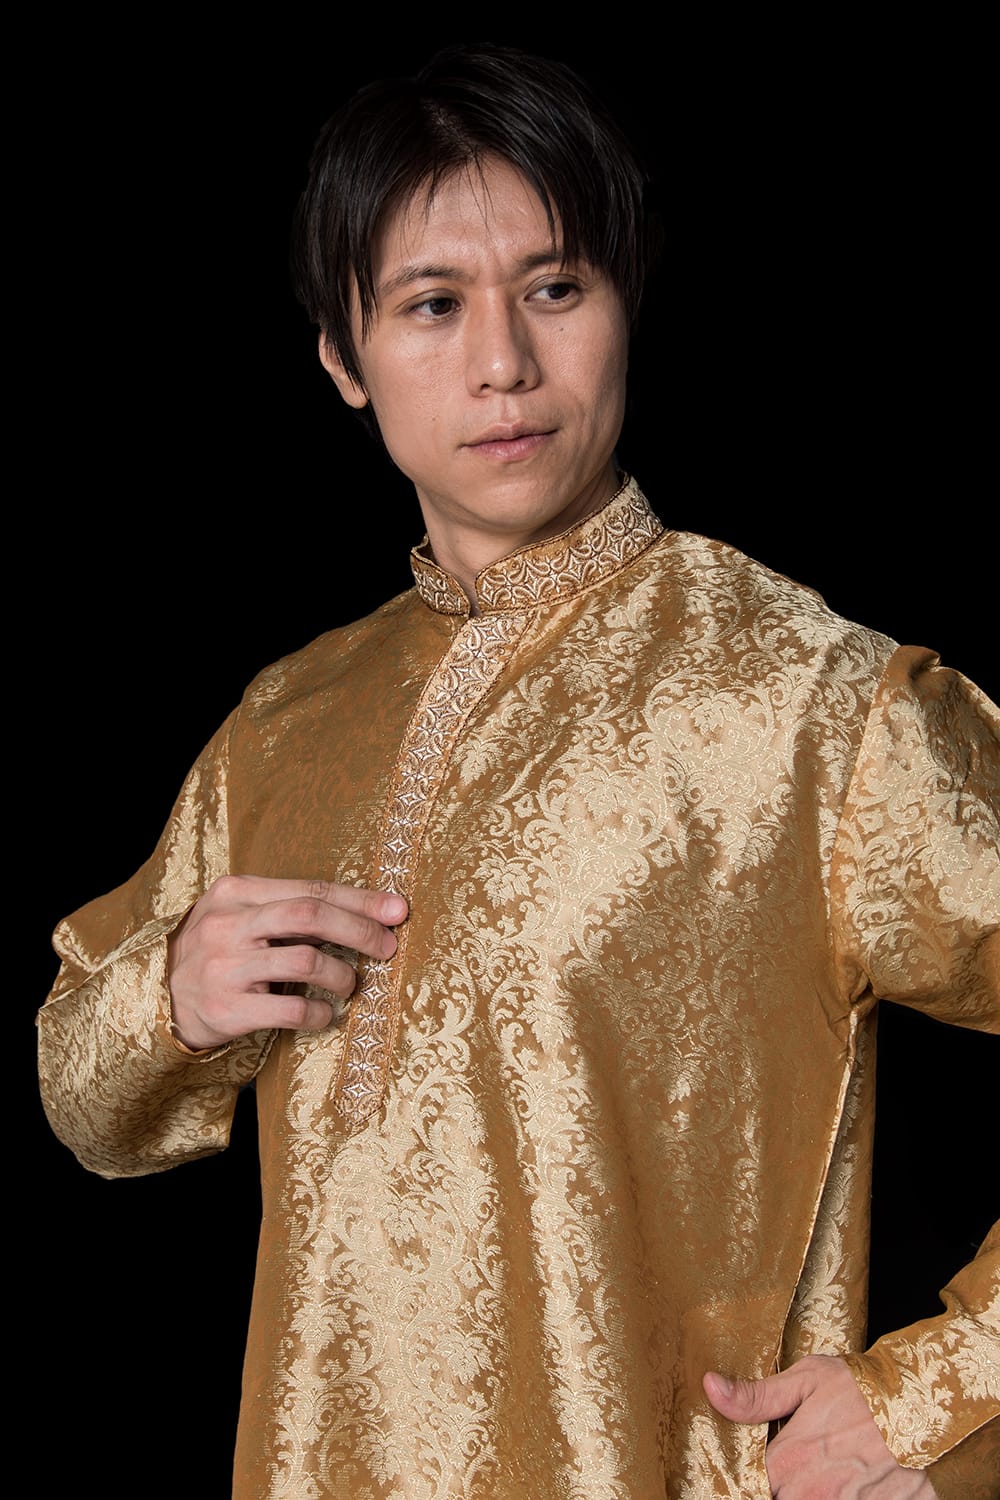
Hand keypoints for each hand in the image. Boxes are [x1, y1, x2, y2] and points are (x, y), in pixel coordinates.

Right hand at [167, 874, 407, 1049]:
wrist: (159, 997)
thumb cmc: (218, 951)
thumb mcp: (241, 917)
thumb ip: (288, 910)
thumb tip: (364, 911)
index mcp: (236, 892)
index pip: (311, 889)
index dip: (360, 900)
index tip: (397, 910)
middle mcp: (229, 924)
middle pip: (310, 915)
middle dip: (360, 929)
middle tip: (388, 946)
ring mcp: (226, 966)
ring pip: (306, 960)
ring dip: (342, 974)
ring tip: (350, 984)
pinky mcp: (228, 1009)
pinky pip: (292, 1008)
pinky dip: (321, 1012)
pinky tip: (327, 1014)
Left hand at [703, 1355, 934, 1497]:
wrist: (924, 1406)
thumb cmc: (862, 1389)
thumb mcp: (807, 1379)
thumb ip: (756, 1396)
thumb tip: (711, 1388)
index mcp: (789, 1462)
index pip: (749, 1485)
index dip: (751, 1475)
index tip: (764, 1462)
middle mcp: (812, 1495)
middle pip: (780, 1499)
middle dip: (782, 1486)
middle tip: (799, 1462)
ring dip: (812, 1492)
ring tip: (824, 1468)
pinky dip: (842, 1497)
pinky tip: (845, 1481)